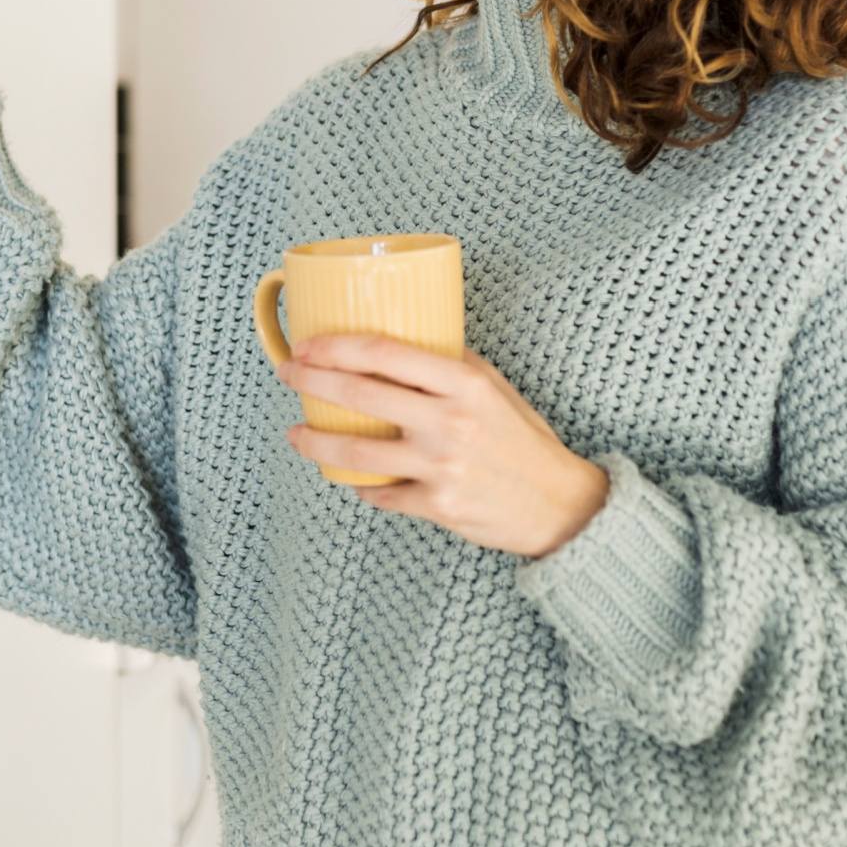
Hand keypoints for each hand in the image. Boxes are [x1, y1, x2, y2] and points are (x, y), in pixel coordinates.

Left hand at [275, 335, 611, 559]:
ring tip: (296, 434)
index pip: (386, 354)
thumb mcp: (495, 389)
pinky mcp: (438, 506)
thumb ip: (452, 366)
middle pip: (360, 396)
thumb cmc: (524, 440)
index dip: (338, 346)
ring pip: (357, 455)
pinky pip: (382, 494)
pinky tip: (351, 481)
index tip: (309, 343)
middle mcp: (449, 422)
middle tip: (288, 374)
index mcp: (464, 383)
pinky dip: (362, 488)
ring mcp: (441, 466)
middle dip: (313, 381)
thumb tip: (404, 341)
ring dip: (316, 443)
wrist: (558, 504)